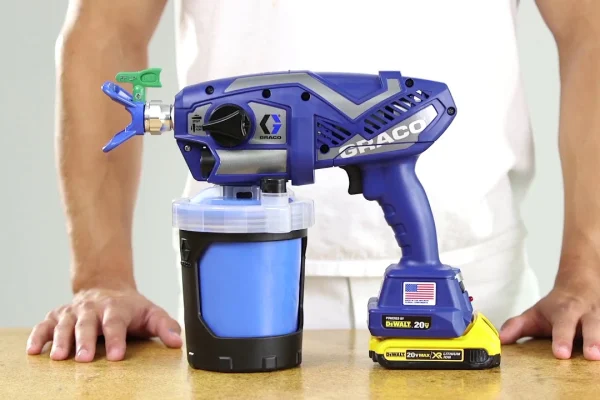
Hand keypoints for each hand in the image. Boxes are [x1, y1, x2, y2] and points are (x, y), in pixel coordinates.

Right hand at [26, 287, 181, 361]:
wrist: (107, 287)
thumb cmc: (130, 307)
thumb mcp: (151, 313)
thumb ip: (165, 326)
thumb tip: (177, 341)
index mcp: (116, 308)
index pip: (116, 323)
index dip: (117, 339)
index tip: (117, 355)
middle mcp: (93, 309)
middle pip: (88, 324)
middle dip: (86, 341)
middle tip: (86, 358)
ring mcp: (74, 311)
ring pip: (65, 324)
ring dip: (61, 339)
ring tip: (59, 357)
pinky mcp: (58, 316)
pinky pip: (45, 325)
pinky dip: (38, 336)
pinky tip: (34, 350)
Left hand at [499, 266, 599, 359]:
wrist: (580, 285)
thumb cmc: (555, 307)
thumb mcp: (534, 313)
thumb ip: (517, 326)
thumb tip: (501, 339)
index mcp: (565, 310)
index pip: (563, 324)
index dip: (562, 338)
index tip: (560, 354)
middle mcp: (586, 313)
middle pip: (591, 325)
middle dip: (592, 339)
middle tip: (592, 356)